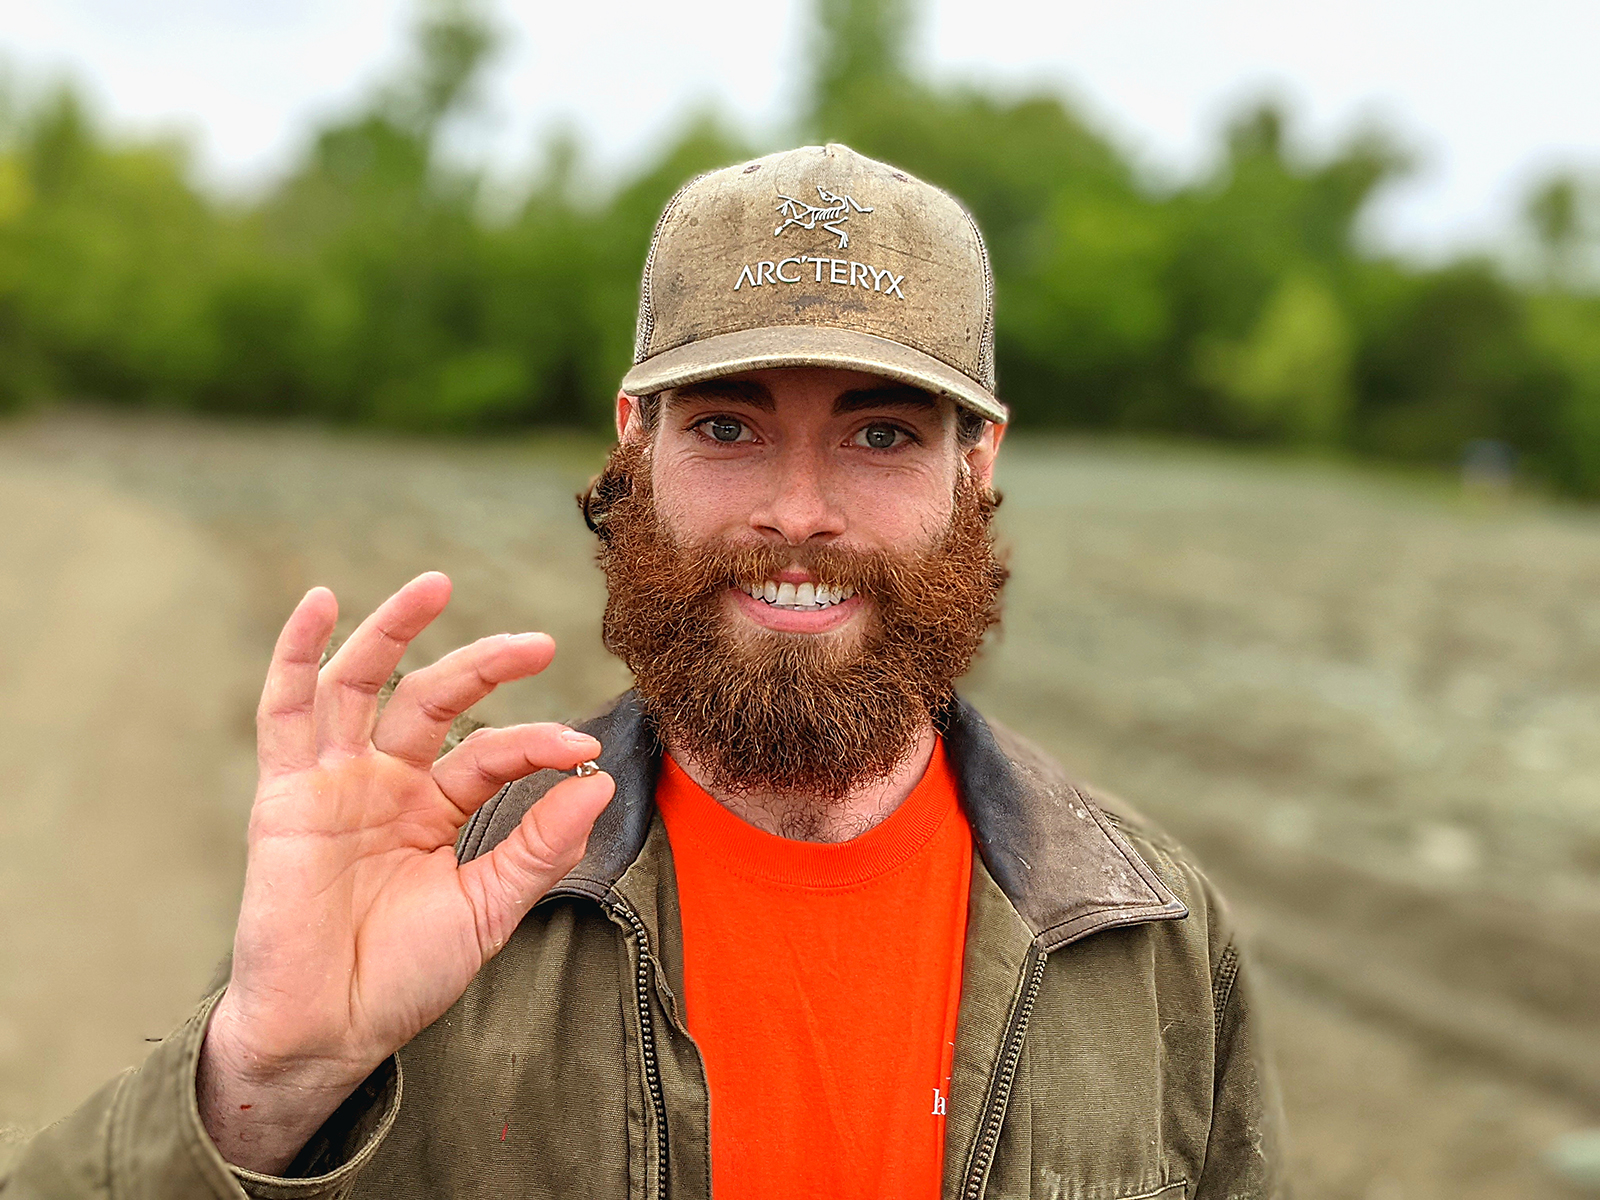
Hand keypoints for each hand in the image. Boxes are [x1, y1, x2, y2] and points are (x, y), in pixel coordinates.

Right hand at [197, 573, 613, 1172]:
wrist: (329, 1032)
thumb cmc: (405, 977)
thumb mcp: (488, 908)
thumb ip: (538, 844)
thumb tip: (596, 781)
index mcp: (435, 808)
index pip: (491, 751)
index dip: (536, 743)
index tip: (582, 746)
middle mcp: (386, 783)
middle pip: (433, 698)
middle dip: (483, 664)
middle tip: (540, 641)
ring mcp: (335, 782)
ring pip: (363, 684)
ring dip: (395, 629)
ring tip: (436, 583)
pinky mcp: (287, 794)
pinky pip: (285, 712)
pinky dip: (296, 653)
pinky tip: (321, 602)